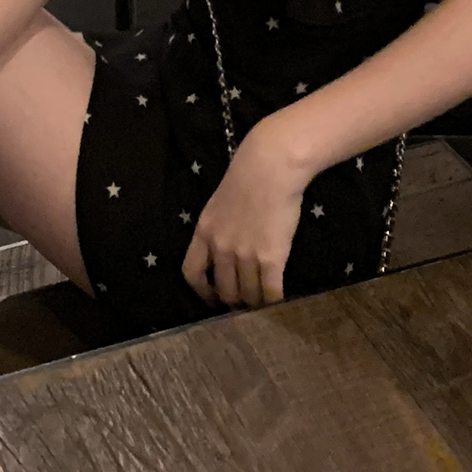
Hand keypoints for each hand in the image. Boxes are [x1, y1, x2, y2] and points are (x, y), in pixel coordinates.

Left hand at [182, 118, 310, 309]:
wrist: (269, 167)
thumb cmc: (247, 176)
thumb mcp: (218, 204)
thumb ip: (218, 228)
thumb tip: (224, 249)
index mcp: (204, 232)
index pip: (192, 273)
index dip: (202, 292)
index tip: (212, 299)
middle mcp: (221, 248)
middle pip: (224, 290)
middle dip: (234, 301)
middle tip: (245, 303)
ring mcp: (245, 255)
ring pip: (248, 294)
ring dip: (255, 303)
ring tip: (263, 303)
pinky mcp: (270, 258)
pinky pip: (270, 292)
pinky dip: (274, 301)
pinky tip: (279, 301)